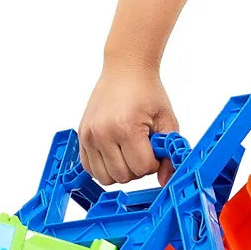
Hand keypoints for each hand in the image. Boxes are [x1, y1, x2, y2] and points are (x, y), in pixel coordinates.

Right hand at [79, 65, 178, 186]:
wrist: (125, 69)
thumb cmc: (146, 92)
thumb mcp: (167, 121)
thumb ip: (168, 154)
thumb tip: (165, 180)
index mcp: (126, 127)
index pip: (142, 168)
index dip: (152, 163)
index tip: (153, 149)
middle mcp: (103, 133)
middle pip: (123, 176)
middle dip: (136, 168)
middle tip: (141, 148)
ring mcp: (89, 136)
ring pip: (105, 178)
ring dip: (120, 171)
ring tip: (127, 152)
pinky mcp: (82, 137)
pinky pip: (90, 169)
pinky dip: (103, 168)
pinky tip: (114, 154)